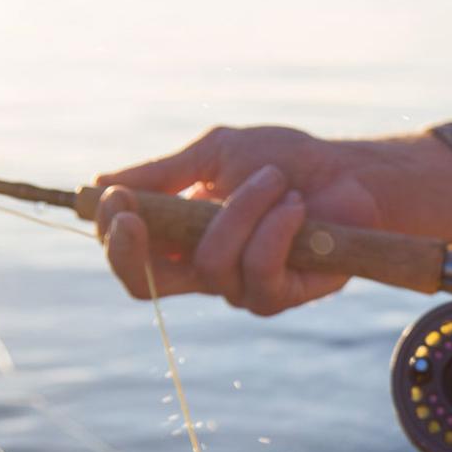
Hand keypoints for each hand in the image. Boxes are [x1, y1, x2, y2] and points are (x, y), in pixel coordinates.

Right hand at [94, 125, 451, 314]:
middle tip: (131, 209)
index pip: (129, 256)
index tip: (111, 196)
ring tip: (276, 179)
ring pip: (210, 261)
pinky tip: (297, 205)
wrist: (351, 174)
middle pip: (143, 284)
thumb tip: (99, 182)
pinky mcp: (282, 296)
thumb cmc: (285, 162)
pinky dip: (276, 228)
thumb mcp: (215, 155)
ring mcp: (241, 288)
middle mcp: (205, 272)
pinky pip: (259, 269)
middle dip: (130, 247)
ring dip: (241, 208)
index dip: (110, 235)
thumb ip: (163, 173)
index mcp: (181, 239)